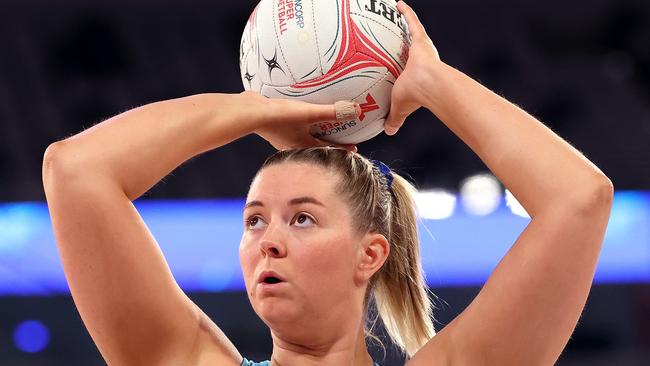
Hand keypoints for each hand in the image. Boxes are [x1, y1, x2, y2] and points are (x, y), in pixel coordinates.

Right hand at [241, 91, 358, 150]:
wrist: (248, 113)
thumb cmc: (278, 116)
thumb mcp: (309, 113)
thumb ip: (332, 112)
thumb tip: (356, 110)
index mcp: (303, 146)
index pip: (328, 149)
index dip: (341, 149)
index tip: (353, 148)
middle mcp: (293, 145)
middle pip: (315, 145)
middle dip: (327, 141)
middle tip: (339, 135)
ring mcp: (282, 136)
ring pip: (302, 136)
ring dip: (313, 132)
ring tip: (320, 124)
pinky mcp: (273, 126)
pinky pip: (291, 125)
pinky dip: (299, 122)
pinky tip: (297, 112)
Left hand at [385, 0, 440, 135]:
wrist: (428, 84)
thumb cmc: (414, 96)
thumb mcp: (399, 106)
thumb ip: (394, 118)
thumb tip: (389, 131)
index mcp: (417, 75)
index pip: (410, 69)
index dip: (406, 65)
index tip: (403, 64)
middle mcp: (421, 60)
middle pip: (413, 48)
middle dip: (407, 43)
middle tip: (400, 37)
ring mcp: (422, 49)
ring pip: (413, 32)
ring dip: (406, 23)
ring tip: (396, 14)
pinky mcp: (420, 39)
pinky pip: (411, 21)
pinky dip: (405, 12)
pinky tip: (396, 3)